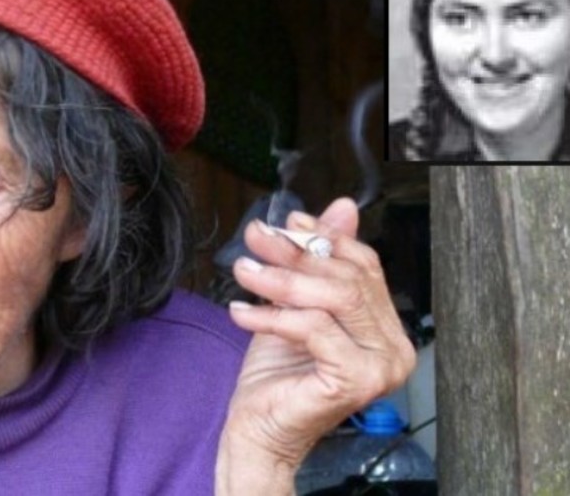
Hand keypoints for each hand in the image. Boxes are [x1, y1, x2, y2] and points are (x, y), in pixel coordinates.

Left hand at [216, 197, 415, 491]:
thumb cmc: (277, 374)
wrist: (258, 429)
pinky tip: (241, 312)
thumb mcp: (294, 303)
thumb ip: (317, 260)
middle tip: (256, 238)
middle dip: (296, 252)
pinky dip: (271, 314)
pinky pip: (313, 327)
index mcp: (387, 328)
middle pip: (349, 278)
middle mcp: (395, 348)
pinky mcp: (356, 380)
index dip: (324, 239)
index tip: (286, 223)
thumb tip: (342, 207)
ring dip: (281, 278)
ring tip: (244, 271)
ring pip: (334, 297)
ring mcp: (381, 366)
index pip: (365, 266)